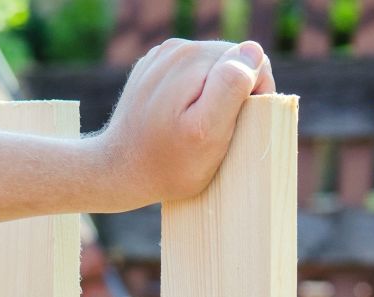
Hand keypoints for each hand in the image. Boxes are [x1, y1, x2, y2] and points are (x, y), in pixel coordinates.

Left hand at [92, 39, 274, 209]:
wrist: (118, 172)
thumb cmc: (168, 164)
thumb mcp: (208, 133)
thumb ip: (232, 88)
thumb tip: (251, 51)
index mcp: (197, 58)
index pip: (251, 60)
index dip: (254, 96)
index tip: (238, 128)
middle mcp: (179, 48)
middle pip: (231, 62)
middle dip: (234, 96)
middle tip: (217, 134)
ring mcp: (162, 57)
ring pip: (212, 69)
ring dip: (214, 97)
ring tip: (197, 128)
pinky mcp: (153, 70)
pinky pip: (190, 76)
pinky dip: (193, 97)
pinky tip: (180, 120)